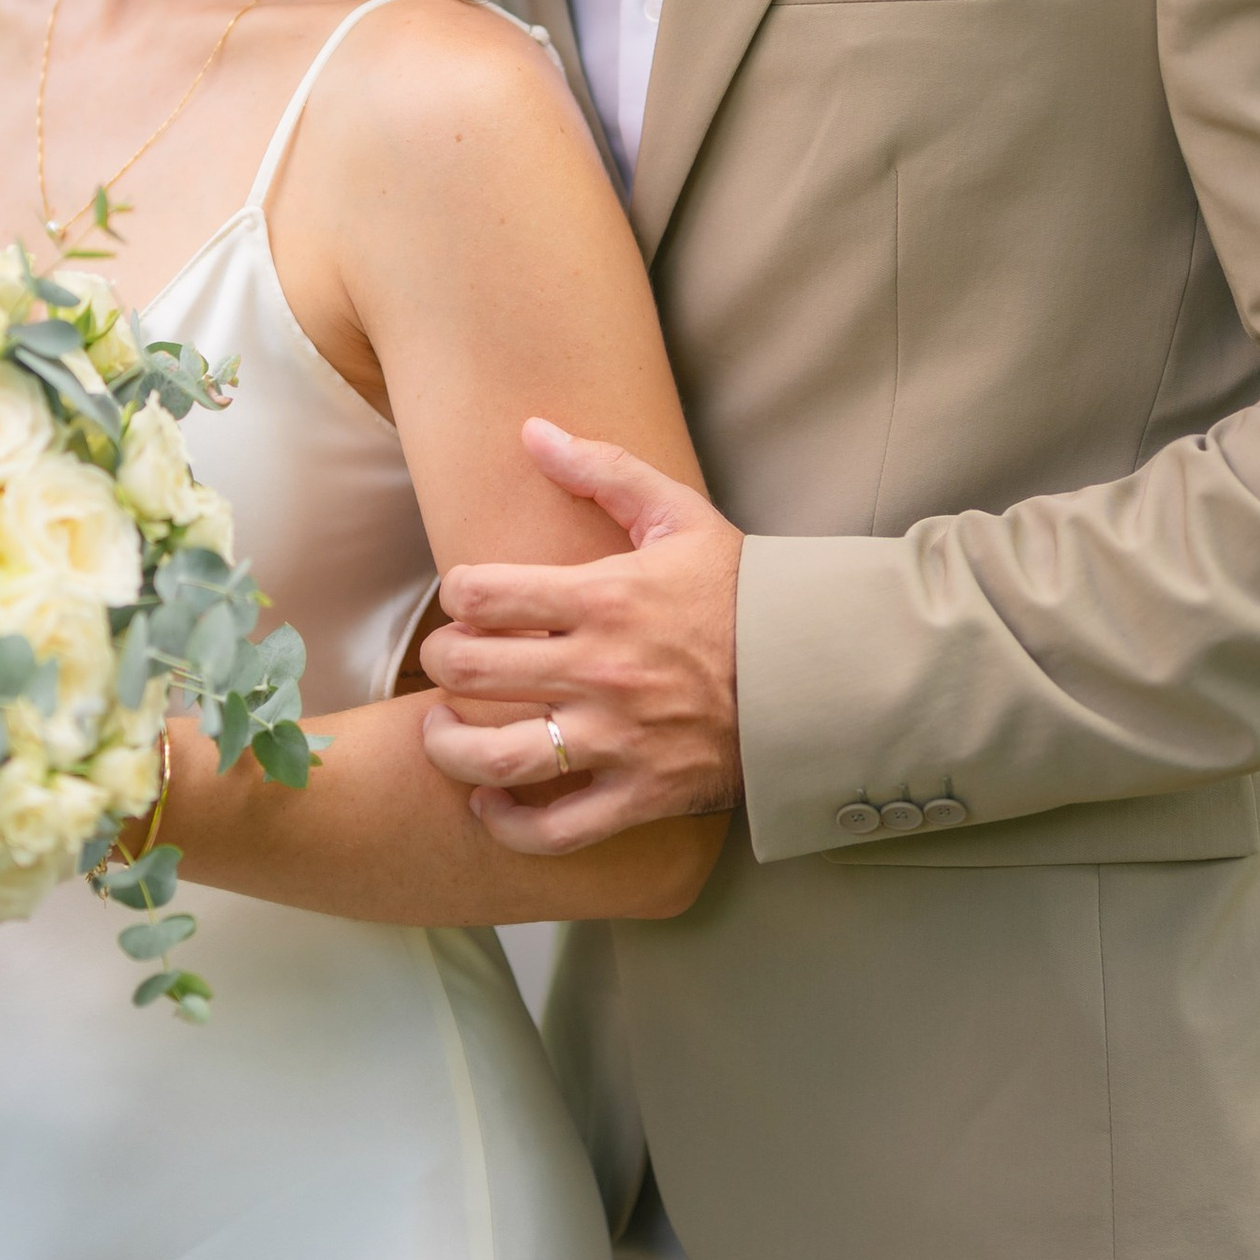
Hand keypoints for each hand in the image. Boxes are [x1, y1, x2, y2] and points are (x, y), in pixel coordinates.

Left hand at [418, 420, 741, 852]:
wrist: (818, 674)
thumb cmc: (744, 593)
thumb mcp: (680, 517)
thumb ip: (603, 470)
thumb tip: (532, 430)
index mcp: (605, 598)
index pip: (480, 594)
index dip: (456, 593)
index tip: (467, 600)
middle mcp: (602, 671)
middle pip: (469, 670)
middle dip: (442, 661)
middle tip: (450, 658)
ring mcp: (619, 740)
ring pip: (493, 757)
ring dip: (448, 744)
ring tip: (444, 728)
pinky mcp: (639, 794)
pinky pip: (552, 829)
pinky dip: (506, 824)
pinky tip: (488, 801)